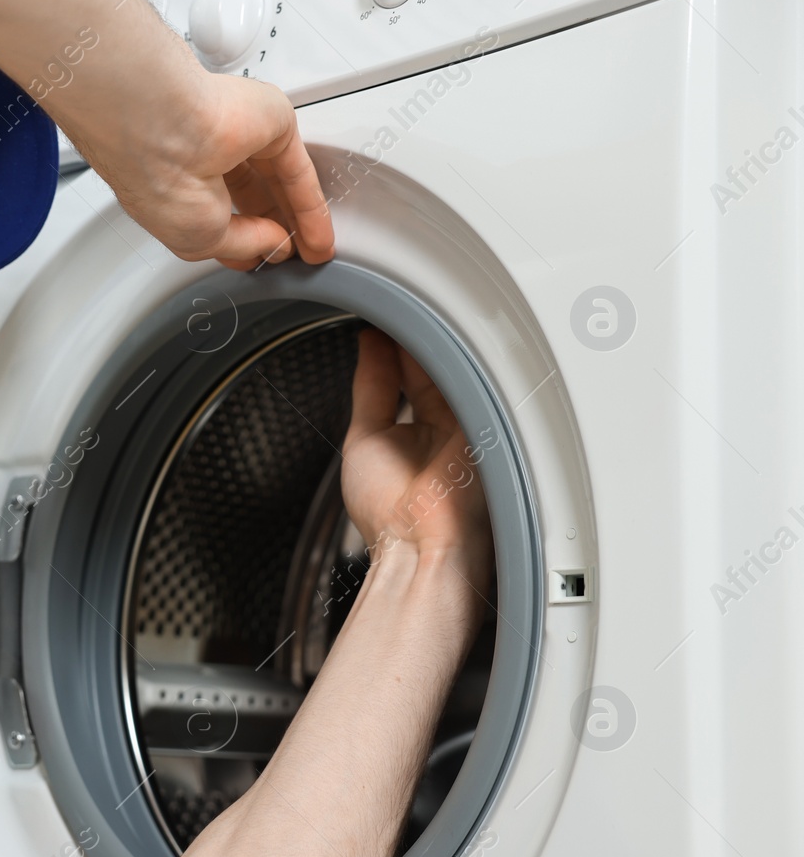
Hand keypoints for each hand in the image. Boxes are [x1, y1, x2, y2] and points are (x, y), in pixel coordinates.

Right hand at [66, 69, 335, 268]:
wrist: (166, 133)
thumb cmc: (159, 180)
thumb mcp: (201, 240)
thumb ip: (244, 244)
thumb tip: (274, 247)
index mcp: (180, 182)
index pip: (220, 213)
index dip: (244, 240)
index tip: (262, 260)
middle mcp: (209, 157)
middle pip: (254, 196)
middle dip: (275, 228)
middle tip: (296, 254)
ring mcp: (242, 138)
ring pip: (280, 183)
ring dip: (300, 219)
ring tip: (316, 249)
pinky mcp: (272, 124)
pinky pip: (299, 170)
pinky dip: (312, 203)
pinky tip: (321, 229)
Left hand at [341, 329, 492, 593]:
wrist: (418, 548)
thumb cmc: (391, 515)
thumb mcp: (366, 437)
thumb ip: (371, 390)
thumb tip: (368, 349)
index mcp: (422, 436)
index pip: (413, 380)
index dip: (395, 351)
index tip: (379, 324)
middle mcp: (450, 428)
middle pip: (433, 367)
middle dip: (410, 339)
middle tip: (390, 308)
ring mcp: (472, 424)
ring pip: (452, 366)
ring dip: (427, 338)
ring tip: (402, 310)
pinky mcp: (489, 423)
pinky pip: (469, 374)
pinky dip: (447, 351)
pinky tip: (427, 330)